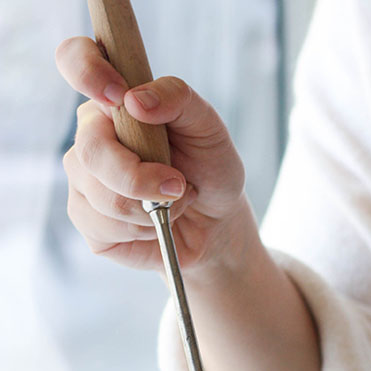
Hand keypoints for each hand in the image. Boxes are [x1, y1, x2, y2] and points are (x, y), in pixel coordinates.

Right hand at [55, 36, 247, 273]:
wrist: (215, 222)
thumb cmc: (208, 167)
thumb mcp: (208, 126)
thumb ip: (178, 99)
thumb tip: (136, 100)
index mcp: (113, 100)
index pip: (75, 60)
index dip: (87, 71)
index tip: (117, 97)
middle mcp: (90, 136)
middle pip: (91, 150)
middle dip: (141, 177)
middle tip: (178, 184)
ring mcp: (83, 180)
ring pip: (103, 197)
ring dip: (150, 207)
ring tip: (172, 201)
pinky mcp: (88, 221)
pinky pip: (103, 227)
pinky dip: (142, 230)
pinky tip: (154, 222)